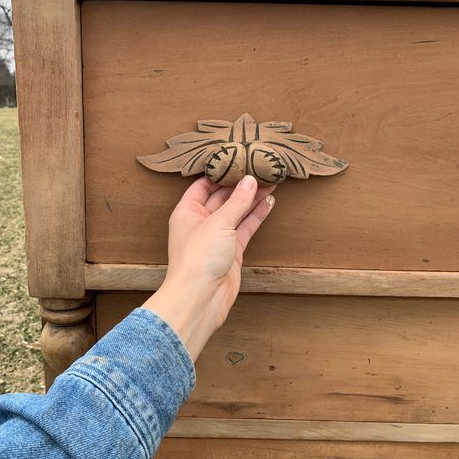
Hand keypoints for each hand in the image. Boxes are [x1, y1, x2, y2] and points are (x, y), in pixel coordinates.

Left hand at [142, 175, 274, 360]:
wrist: (201, 298)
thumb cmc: (198, 259)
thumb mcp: (219, 223)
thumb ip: (237, 202)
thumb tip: (250, 181)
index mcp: (187, 211)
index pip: (203, 184)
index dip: (220, 172)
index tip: (238, 159)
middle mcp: (201, 222)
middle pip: (223, 197)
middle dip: (241, 184)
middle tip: (260, 169)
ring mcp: (217, 237)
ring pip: (237, 212)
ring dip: (252, 198)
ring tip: (271, 182)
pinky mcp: (231, 251)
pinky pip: (246, 227)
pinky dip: (257, 215)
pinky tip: (269, 203)